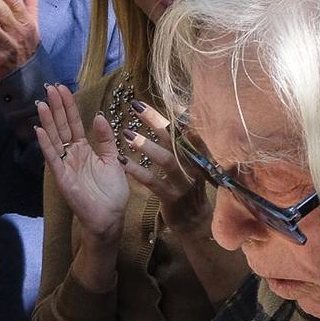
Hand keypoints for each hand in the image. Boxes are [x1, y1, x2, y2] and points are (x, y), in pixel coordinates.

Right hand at [34, 84, 128, 244]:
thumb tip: (99, 116)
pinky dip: (46, 145)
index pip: (74, 123)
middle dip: (56, 107)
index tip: (63, 88)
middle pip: (61, 126)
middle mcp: (72, 154)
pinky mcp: (62, 177)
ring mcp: (65, 165)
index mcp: (84, 149)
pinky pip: (53, 158)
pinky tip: (40, 131)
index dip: (68, 106)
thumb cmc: (111, 192)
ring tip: (41, 103)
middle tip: (50, 87)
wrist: (109, 217)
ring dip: (47, 122)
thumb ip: (106, 139)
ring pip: (54, 139)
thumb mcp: (113, 160)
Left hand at [116, 100, 208, 232]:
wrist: (195, 222)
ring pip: (166, 160)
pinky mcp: (172, 198)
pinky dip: (137, 171)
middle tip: (135, 106)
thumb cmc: (188, 186)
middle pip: (176, 139)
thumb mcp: (190, 163)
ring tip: (126, 134)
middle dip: (156, 121)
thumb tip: (178, 112)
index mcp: (198, 154)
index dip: (175, 113)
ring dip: (146, 145)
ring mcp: (184, 182)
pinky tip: (121, 162)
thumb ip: (183, 142)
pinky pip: (153, 182)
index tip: (162, 98)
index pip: (188, 128)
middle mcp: (194, 165)